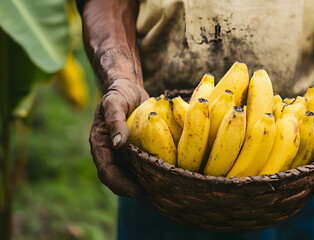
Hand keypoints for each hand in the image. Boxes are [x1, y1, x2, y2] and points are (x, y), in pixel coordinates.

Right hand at [89, 79, 148, 198]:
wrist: (126, 87)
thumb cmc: (118, 94)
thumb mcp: (114, 104)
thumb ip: (115, 122)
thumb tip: (118, 145)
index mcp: (100, 144)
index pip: (106, 171)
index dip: (120, 184)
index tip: (137, 192)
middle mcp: (109, 152)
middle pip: (117, 178)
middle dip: (131, 190)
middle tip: (150, 197)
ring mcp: (121, 152)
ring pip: (128, 174)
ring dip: (139, 185)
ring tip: (158, 193)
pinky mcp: (133, 149)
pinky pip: (138, 166)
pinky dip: (147, 174)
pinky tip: (161, 177)